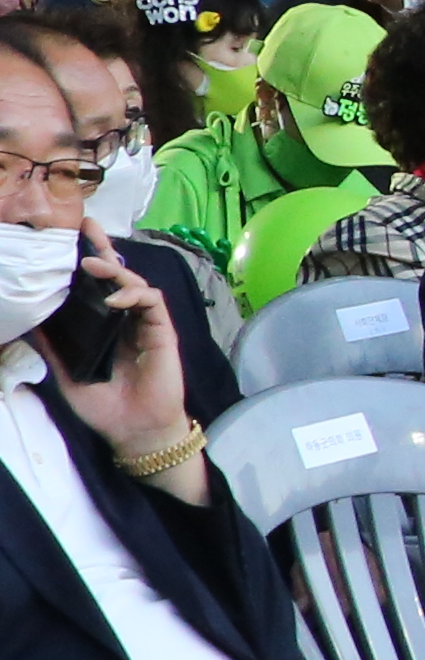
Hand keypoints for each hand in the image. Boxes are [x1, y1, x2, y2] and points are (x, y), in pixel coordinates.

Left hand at [46, 240, 188, 463]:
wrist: (134, 430)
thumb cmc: (104, 406)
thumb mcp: (66, 372)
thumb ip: (51, 346)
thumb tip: (27, 321)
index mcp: (102, 327)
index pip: (95, 288)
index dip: (87, 262)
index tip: (73, 238)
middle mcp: (124, 320)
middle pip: (117, 276)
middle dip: (103, 249)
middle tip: (88, 228)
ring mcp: (144, 324)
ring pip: (134, 283)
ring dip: (115, 270)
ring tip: (91, 264)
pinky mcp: (162, 330)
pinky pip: (152, 301)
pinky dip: (135, 294)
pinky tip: (116, 298)